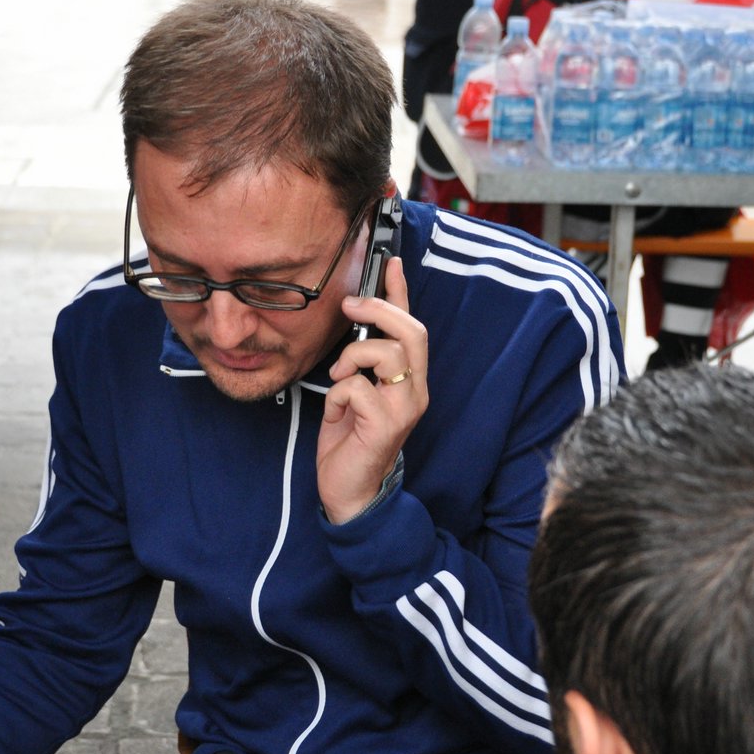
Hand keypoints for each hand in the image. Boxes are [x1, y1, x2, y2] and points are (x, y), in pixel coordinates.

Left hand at [318, 256, 428, 522]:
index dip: (401, 291)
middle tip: (349, 305)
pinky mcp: (387, 426)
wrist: (350, 492)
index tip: (390, 261)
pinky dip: (339, 393)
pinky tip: (337, 411)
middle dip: (378, 309)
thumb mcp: (354, 390)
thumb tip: (352, 321)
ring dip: (352, 356)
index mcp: (410, 380)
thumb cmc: (350, 442)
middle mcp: (416, 391)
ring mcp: (405, 409)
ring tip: (339, 376)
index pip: (412, 326)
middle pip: (411, 332)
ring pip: (386, 353)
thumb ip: (360, 361)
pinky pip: (358, 387)